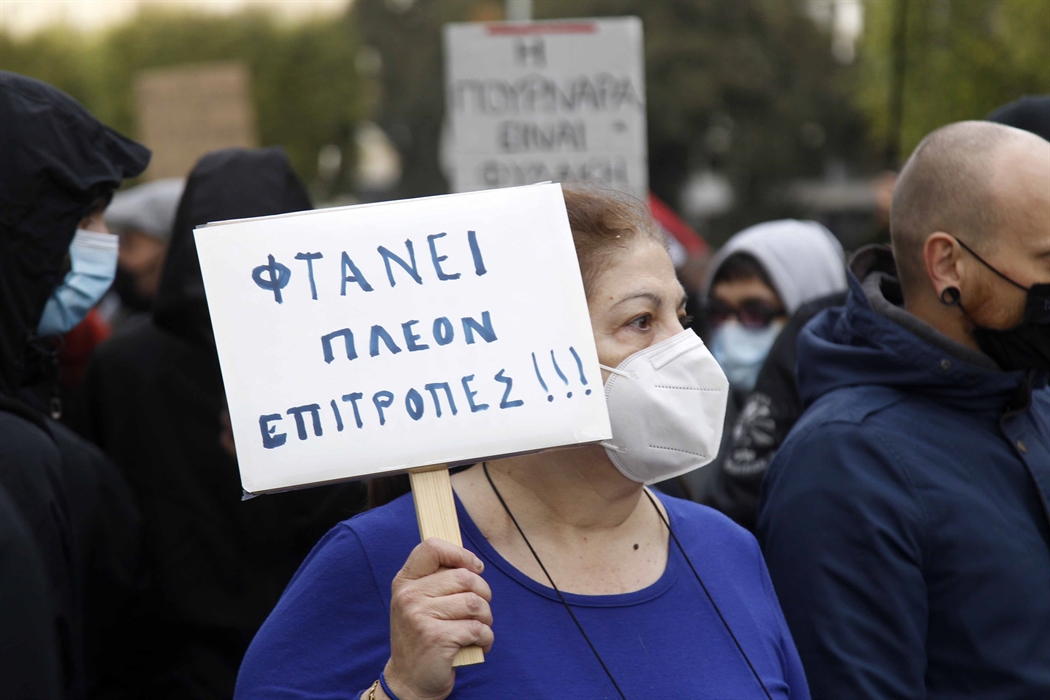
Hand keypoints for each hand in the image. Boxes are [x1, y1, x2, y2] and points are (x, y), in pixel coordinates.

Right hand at [383, 538, 493, 699]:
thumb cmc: (422, 638)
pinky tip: (477, 644)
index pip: (432, 547)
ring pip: (476, 603)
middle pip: (465, 577)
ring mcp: (421, 617)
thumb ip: (438, 581)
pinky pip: (478, 628)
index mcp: (405, 582)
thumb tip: (473, 563)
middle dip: (483, 593)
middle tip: (479, 610)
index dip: (460, 554)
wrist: (409, 681)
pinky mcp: (437, 639)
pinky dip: (486, 638)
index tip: (474, 568)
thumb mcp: (418, 603)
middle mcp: (409, 597)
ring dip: (486, 618)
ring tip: (478, 629)